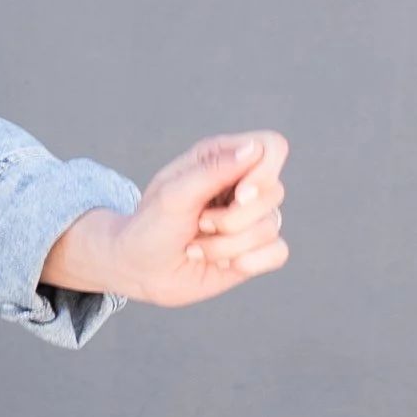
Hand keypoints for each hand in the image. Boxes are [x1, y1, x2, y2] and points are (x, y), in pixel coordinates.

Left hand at [40, 135, 289, 307]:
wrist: (138, 270)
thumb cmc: (150, 225)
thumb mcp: (174, 194)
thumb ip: (213, 170)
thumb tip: (253, 149)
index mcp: (223, 159)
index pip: (272, 147)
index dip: (264, 171)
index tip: (240, 195)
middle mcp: (244, 185)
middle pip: (274, 192)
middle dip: (232, 218)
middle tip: (199, 223)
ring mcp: (253, 219)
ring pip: (270, 228)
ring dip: (225, 246)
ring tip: (196, 247)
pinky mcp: (257, 251)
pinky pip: (278, 253)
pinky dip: (247, 262)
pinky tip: (218, 263)